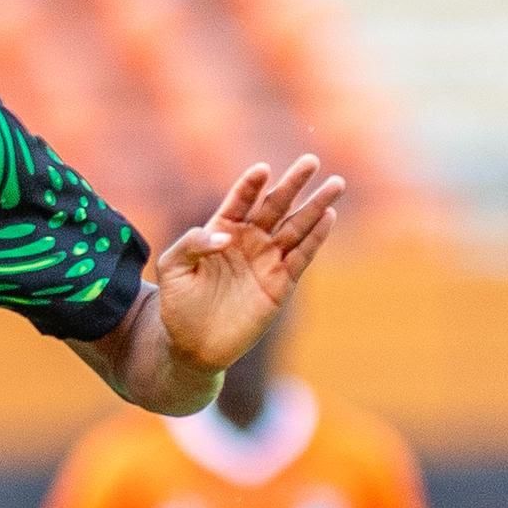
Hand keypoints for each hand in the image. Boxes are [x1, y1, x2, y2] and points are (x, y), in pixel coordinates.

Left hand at [153, 156, 345, 373]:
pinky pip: (302, 256)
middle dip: (293, 184)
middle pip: (275, 205)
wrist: (191, 345)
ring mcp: (268, 260)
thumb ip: (191, 244)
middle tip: (310, 162)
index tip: (261, 171)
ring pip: (296, 226)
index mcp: (222, 229)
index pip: (241, 200)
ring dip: (316, 206)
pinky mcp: (281, 283)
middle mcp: (250, 240)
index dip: (251, 185)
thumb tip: (225, 235)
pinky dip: (315, 238)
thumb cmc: (177, 305)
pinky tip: (328, 217)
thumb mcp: (172, 269)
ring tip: (335, 184)